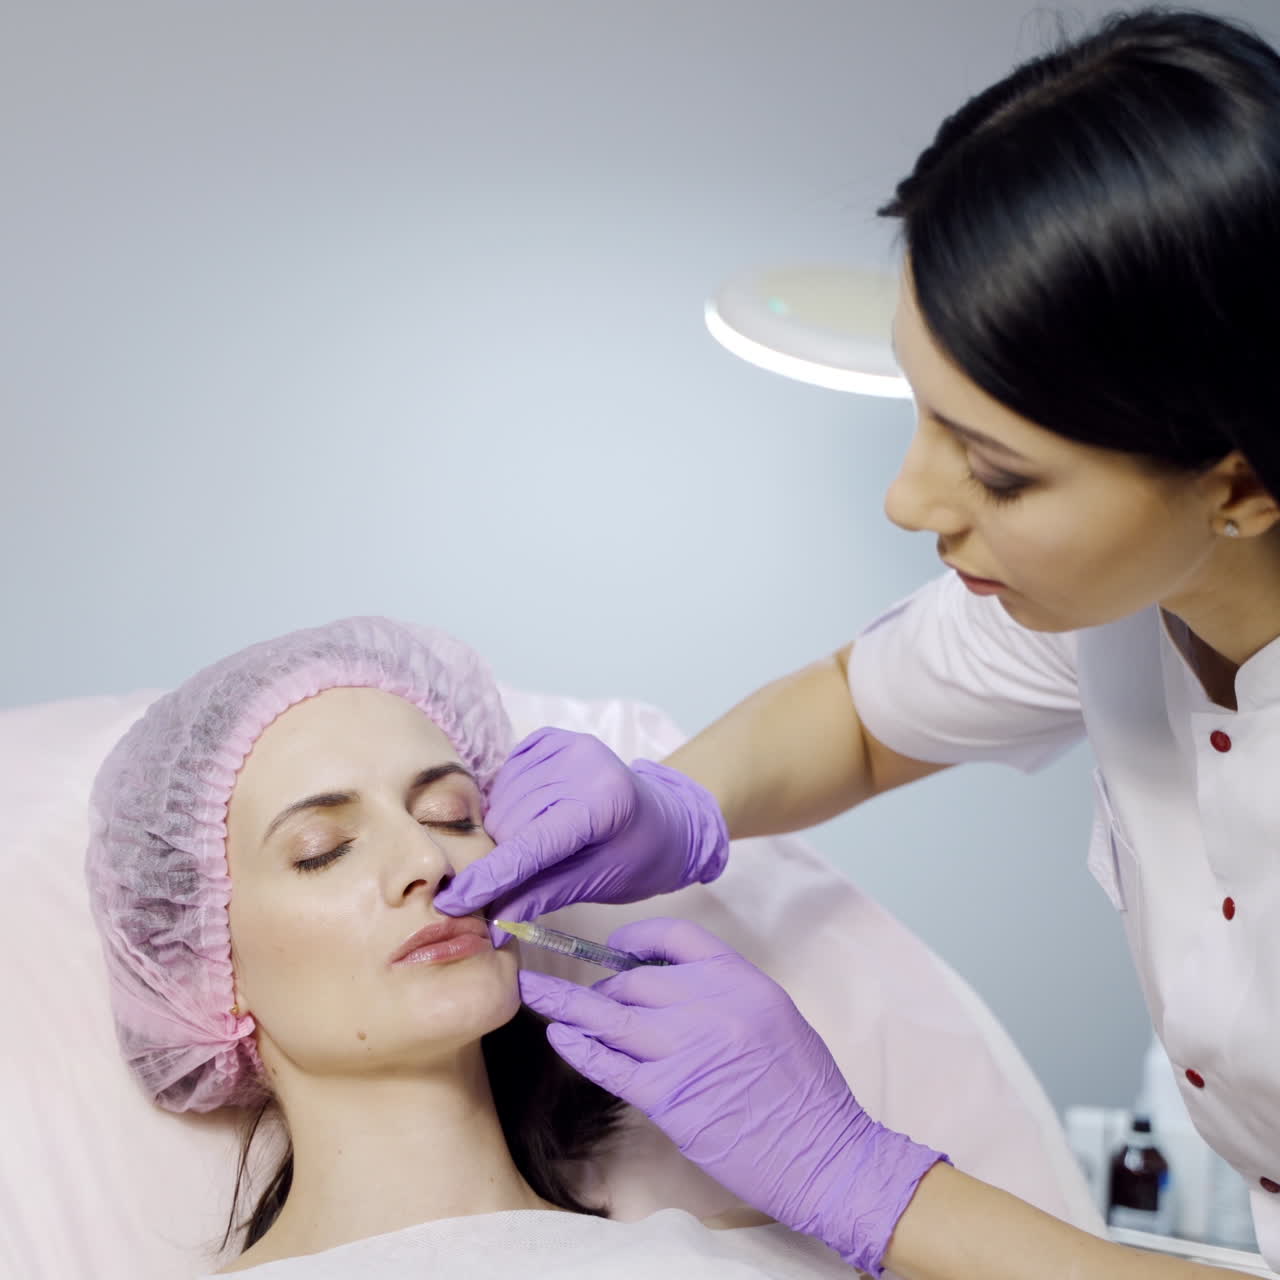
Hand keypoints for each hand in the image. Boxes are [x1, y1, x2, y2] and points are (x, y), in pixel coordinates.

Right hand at [433, 728, 728, 934]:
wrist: (667, 818)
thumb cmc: (640, 857)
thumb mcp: (598, 883)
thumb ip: (542, 896)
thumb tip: (491, 925)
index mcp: (603, 801)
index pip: (531, 844)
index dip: (489, 876)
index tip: (452, 902)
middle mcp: (582, 762)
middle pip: (510, 822)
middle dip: (498, 860)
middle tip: (501, 889)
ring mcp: (565, 744)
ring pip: (501, 802)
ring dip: (501, 834)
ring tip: (526, 852)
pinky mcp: (549, 739)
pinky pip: (505, 778)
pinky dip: (506, 805)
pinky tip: (529, 819)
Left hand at [518, 918, 946, 1275]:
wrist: (825, 1152)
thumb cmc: (805, 1090)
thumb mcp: (774, 1016)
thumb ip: (724, 994)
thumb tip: (670, 989)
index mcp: (739, 979)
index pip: (675, 938)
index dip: (635, 940)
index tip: (614, 949)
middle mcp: (709, 1004)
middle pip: (633, 981)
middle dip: (603, 988)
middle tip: (586, 998)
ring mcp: (686, 1050)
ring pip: (610, 1016)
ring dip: (566, 1005)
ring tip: (532, 993)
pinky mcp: (669, 1097)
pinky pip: (610, 1064)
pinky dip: (581, 1049)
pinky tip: (562, 1039)